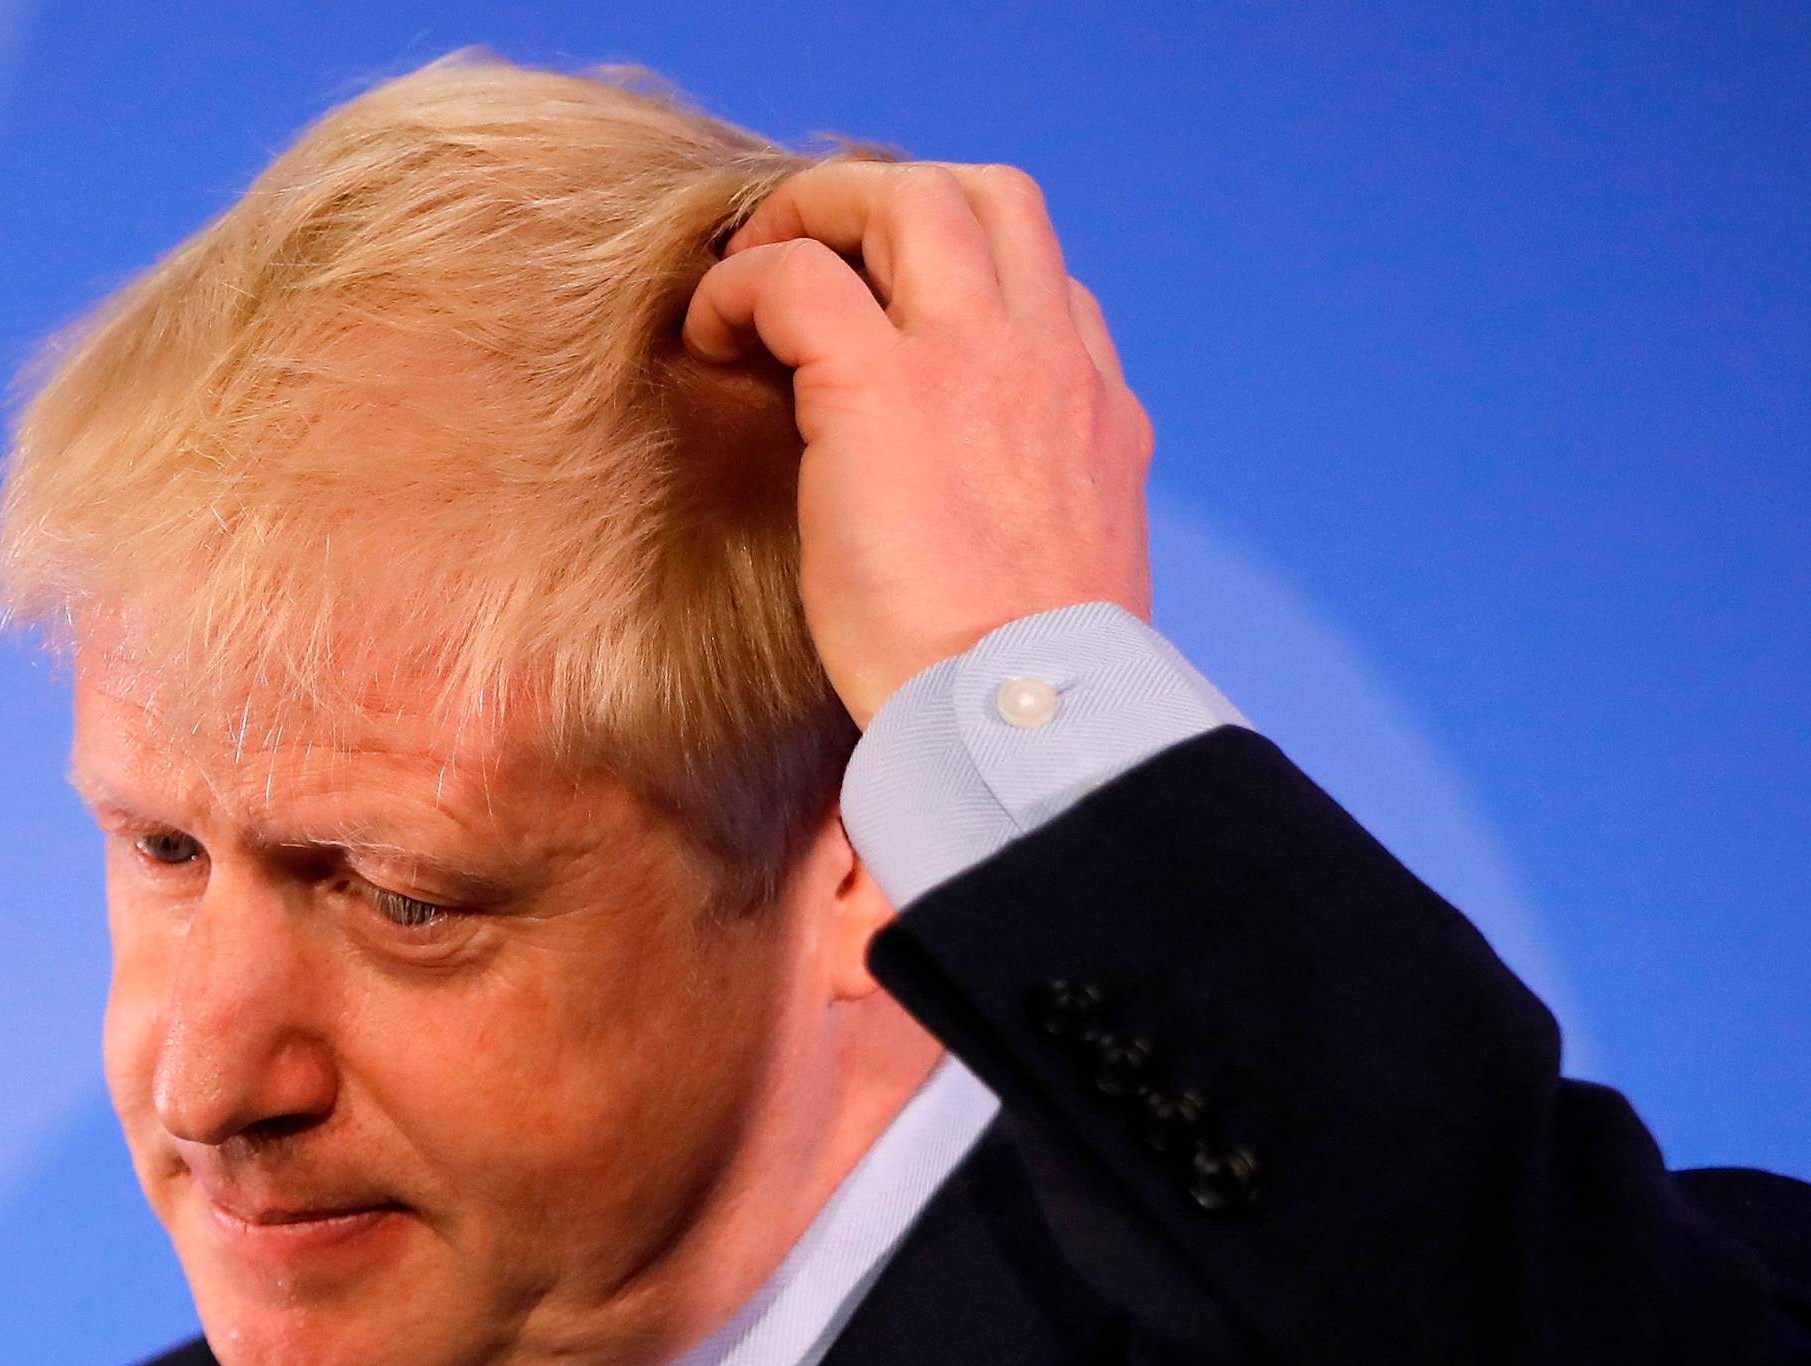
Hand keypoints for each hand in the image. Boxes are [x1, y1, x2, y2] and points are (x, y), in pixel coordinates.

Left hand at [681, 160, 1155, 729]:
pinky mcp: (884, 392)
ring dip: (816, 212)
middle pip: (986, 197)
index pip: (1049, 286)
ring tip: (753, 274)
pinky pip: (798, 279)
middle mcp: (1049, 362)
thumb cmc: (1030, 688)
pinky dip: (744, 285)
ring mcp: (974, 361)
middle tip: (810, 255)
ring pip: (906, 195)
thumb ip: (1044, 511)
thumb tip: (990, 527)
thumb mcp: (1076, 576)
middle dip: (887, 203)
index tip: (893, 314)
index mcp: (1098, 413)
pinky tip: (711, 335)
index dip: (962, 277)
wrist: (1026, 725)